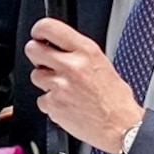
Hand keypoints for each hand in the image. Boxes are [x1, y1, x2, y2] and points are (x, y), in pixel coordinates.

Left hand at [24, 16, 141, 153]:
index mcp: (85, 51)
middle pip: (33, 50)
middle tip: (47, 62)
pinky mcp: (53, 104)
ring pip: (35, 75)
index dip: (39, 30)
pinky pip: (41, 99)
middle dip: (37, 56)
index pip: (49, 27)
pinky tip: (66, 104)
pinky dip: (50, 102)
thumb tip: (58, 46)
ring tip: (64, 89)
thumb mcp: (102, 63)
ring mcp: (60, 86)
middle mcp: (71, 66)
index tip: (39, 36)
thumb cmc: (116, 99)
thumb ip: (78, 52)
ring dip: (45, 82)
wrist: (121, 127)